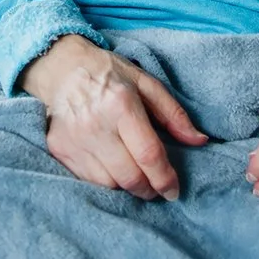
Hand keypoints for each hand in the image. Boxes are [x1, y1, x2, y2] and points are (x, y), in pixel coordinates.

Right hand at [20, 35, 208, 199]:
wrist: (61, 67)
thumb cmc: (109, 74)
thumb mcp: (146, 84)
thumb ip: (174, 114)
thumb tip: (199, 141)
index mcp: (121, 104)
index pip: (148, 154)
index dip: (165, 178)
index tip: (174, 191)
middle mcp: (96, 124)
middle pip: (129, 176)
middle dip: (148, 189)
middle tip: (155, 187)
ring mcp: (75, 139)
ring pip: (109, 184)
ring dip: (126, 186)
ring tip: (133, 176)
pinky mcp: (59, 149)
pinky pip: (88, 180)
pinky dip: (105, 181)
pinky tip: (112, 169)